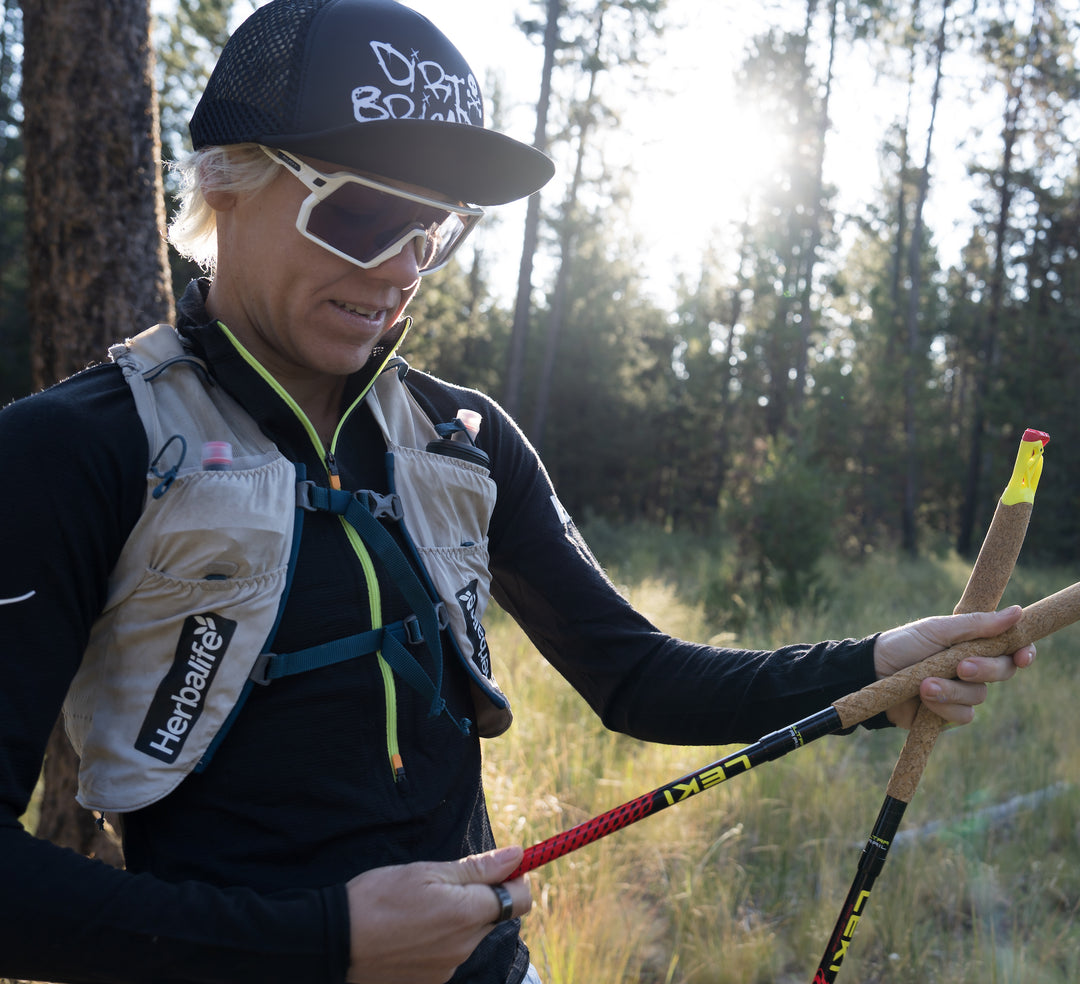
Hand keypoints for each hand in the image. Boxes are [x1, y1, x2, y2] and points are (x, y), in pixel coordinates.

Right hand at [345, 845, 530, 983]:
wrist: (335, 942)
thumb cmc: (379, 897)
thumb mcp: (427, 871)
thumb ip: (477, 867)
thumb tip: (518, 855)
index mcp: (467, 914)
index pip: (521, 899)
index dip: (514, 879)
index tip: (498, 867)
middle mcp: (465, 947)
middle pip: (494, 916)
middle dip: (481, 897)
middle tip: (445, 883)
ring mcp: (448, 969)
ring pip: (470, 935)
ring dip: (458, 919)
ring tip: (420, 907)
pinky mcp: (432, 982)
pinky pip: (450, 954)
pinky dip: (440, 939)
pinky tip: (412, 929)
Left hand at [873, 606, 1035, 728]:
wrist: (871, 671)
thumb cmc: (904, 644)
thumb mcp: (938, 630)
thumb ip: (977, 625)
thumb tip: (1017, 613)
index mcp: (974, 644)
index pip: (1011, 649)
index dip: (1023, 653)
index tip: (1023, 656)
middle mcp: (973, 668)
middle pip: (1003, 672)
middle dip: (985, 669)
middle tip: (961, 667)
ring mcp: (961, 692)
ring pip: (979, 696)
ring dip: (952, 690)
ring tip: (925, 683)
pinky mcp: (948, 713)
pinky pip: (963, 715)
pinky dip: (944, 706)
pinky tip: (923, 697)